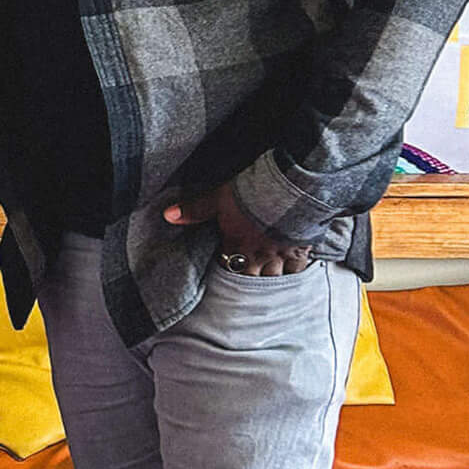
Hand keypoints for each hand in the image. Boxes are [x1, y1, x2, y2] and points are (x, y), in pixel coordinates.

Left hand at [163, 182, 310, 277]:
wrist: (289, 188)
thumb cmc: (251, 193)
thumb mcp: (218, 198)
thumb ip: (195, 210)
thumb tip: (167, 215)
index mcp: (236, 245)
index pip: (228, 266)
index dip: (226, 267)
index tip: (226, 265)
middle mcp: (258, 256)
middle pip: (252, 279)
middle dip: (249, 278)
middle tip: (248, 276)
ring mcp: (281, 255)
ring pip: (275, 278)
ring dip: (271, 277)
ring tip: (268, 276)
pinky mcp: (301, 249)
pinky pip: (298, 269)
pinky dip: (295, 270)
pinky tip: (293, 268)